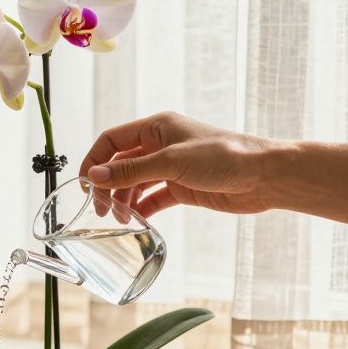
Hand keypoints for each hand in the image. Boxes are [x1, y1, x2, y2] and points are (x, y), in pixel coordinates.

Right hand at [79, 112, 280, 217]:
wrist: (263, 176)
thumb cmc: (223, 156)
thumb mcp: (171, 162)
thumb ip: (132, 171)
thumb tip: (94, 177)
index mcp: (156, 127)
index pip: (111, 141)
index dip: (94, 161)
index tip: (83, 185)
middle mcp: (160, 145)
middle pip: (120, 165)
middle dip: (107, 186)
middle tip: (101, 210)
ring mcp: (171, 167)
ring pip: (135, 183)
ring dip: (124, 200)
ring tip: (120, 220)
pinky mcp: (182, 187)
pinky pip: (153, 198)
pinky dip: (142, 209)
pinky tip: (137, 221)